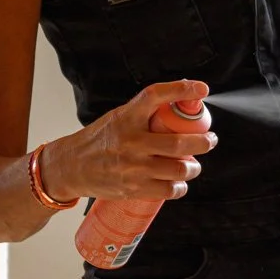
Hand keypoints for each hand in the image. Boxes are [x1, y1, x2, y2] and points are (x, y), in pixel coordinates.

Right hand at [39, 80, 216, 202]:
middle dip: (203, 142)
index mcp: (126, 118)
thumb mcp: (118, 118)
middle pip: (179, 143)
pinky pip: (169, 190)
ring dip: (194, 168)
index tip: (201, 88)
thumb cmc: (99, 140)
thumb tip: (183, 100)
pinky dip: (180, 186)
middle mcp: (130, 142)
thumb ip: (146, 113)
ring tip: (193, 165)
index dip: (181, 90)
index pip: (155, 96)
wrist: (69, 167)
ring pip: (179, 169)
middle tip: (210, 140)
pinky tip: (179, 182)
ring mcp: (132, 167)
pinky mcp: (133, 188)